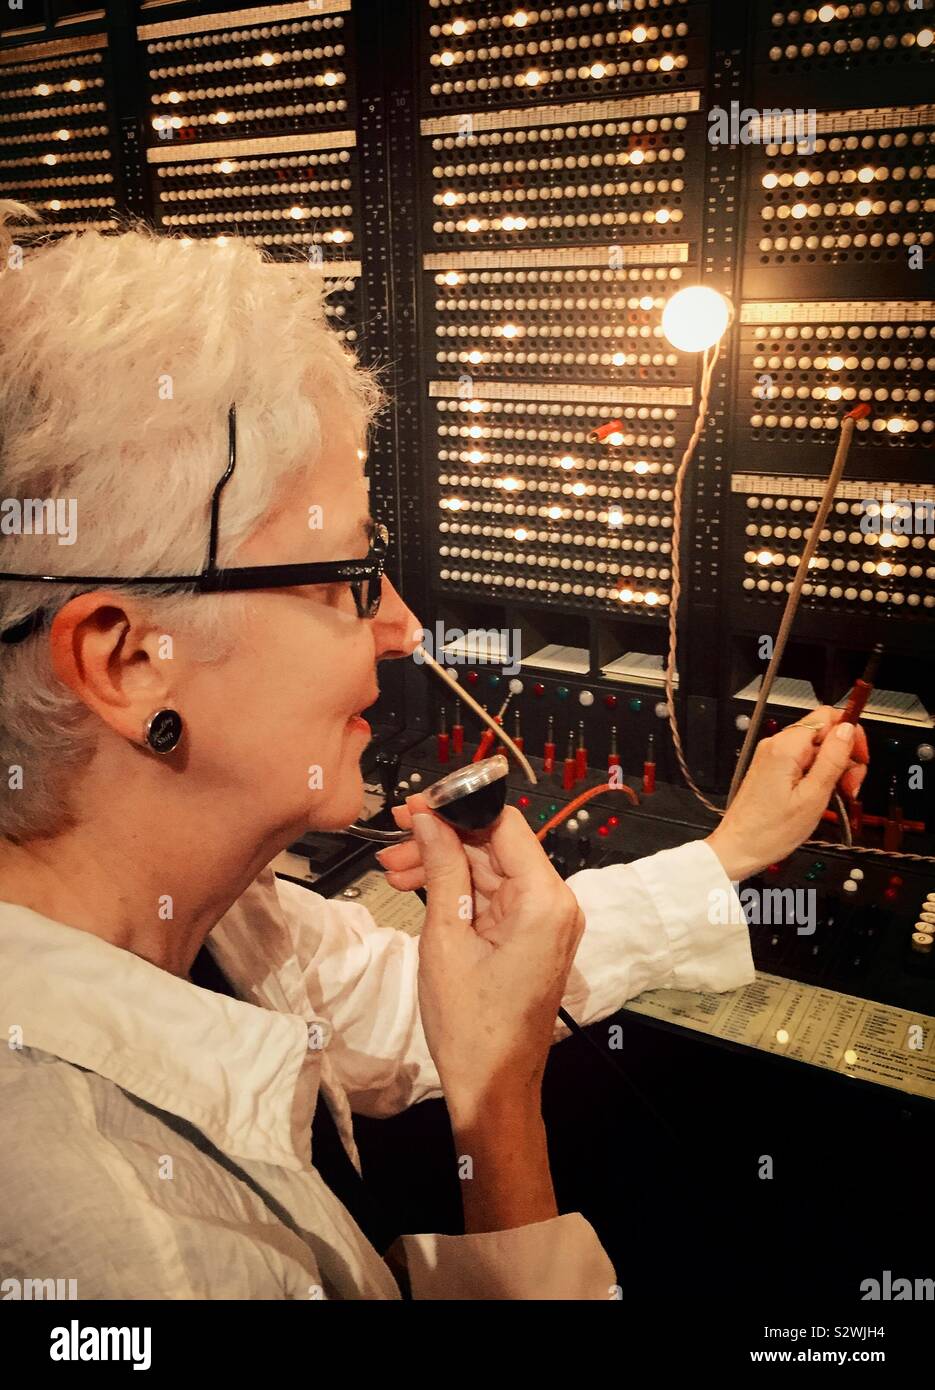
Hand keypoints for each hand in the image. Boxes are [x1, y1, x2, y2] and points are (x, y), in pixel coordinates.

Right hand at [376, 797, 583, 1124]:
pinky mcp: (534, 935)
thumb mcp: (444, 939)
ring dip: (444, 863)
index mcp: (544, 901)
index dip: (458, 806)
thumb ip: (441, 871)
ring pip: (491, 868)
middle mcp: (556, 904)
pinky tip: (419, 886)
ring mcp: (547, 920)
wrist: (492, 1087)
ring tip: (394, 867)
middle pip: (496, 843)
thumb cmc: (471, 1028)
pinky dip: (459, 888)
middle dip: (443, 837)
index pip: (503, 823)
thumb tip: (430, 822)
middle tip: (396, 836)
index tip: (418, 804)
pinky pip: (495, 895)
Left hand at [706, 706, 868, 880]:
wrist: (740, 848)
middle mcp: (777, 745)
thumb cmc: (770, 831)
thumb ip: (833, 759)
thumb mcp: (813, 796)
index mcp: (786, 747)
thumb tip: (847, 729)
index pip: (828, 717)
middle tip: (851, 786)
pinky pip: (804, 762)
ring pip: (817, 749)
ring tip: (838, 796)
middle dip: (845, 757)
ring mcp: (773, 756)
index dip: (850, 735)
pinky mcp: (773, 769)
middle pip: (825, 734)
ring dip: (834, 769)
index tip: (860, 759)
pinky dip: (819, 776)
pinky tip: (823, 796)